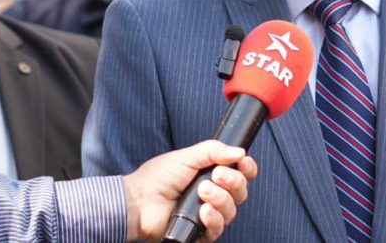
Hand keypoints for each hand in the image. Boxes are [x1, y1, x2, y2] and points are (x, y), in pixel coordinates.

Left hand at [123, 140, 258, 241]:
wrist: (138, 201)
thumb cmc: (157, 178)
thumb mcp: (186, 157)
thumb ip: (213, 151)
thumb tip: (240, 152)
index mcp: (212, 177)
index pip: (241, 174)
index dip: (247, 169)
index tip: (243, 162)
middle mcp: (214, 197)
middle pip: (241, 192)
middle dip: (234, 182)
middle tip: (217, 176)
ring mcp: (208, 216)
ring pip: (231, 211)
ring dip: (221, 199)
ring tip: (202, 192)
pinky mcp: (200, 233)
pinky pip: (218, 229)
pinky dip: (214, 219)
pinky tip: (203, 211)